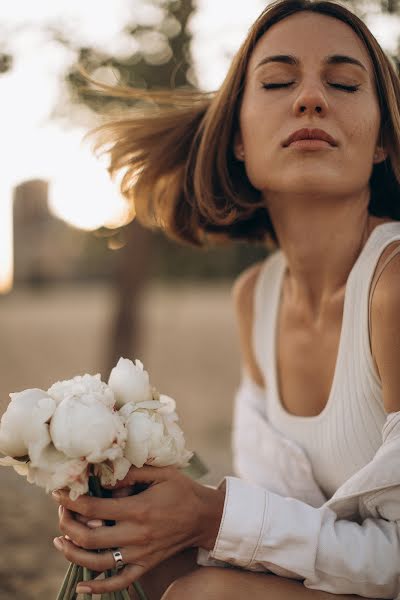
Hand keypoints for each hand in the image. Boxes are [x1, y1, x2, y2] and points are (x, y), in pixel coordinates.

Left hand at [52, 465, 224, 594]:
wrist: (205, 517)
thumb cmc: (182, 490)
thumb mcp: (161, 473)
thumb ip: (132, 473)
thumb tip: (105, 476)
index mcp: (138, 510)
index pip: (94, 508)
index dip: (72, 501)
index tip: (58, 493)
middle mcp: (136, 535)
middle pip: (89, 538)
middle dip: (67, 525)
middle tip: (61, 512)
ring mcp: (140, 554)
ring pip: (97, 563)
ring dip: (73, 554)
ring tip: (60, 540)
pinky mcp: (146, 566)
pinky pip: (119, 582)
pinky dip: (98, 588)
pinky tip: (81, 586)